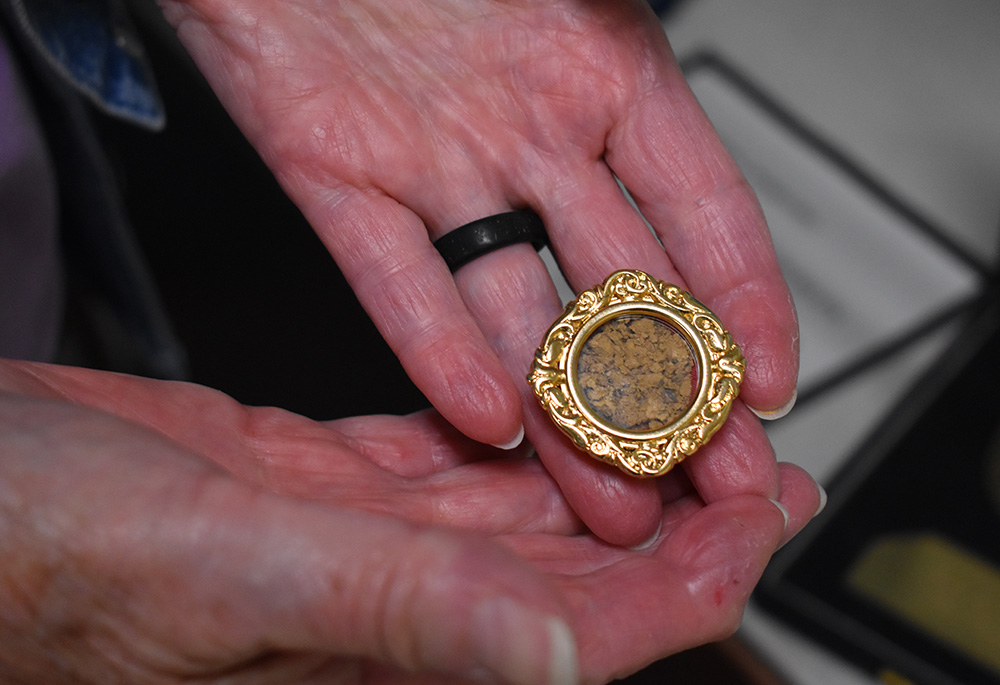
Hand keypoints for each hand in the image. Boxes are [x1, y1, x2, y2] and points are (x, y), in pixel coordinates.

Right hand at [0, 360, 818, 682]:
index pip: (594, 625)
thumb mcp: (234, 570)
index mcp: (391, 640)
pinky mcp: (318, 481)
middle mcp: (390, 601)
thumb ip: (404, 613)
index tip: (770, 509)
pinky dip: (508, 430)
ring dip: (604, 464)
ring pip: (519, 509)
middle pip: (579, 566)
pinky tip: (551, 401)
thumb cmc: (51, 554)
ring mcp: (358, 539)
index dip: (699, 572)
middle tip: (756, 454)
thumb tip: (561, 657)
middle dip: (680, 512)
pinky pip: (445, 462)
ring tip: (679, 417)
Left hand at [156, 0, 798, 544]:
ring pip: (515, 309)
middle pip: (618, 291)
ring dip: (563, 408)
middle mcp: (528, 137)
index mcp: (603, 77)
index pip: (701, 210)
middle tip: (706, 478)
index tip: (769, 385)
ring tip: (604, 491)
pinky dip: (435, 346)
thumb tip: (713, 75)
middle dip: (671, 395)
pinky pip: (392, 276)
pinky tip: (482, 415)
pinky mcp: (340, 179)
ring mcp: (436, 169)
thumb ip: (633, 39)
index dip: (744, 301)